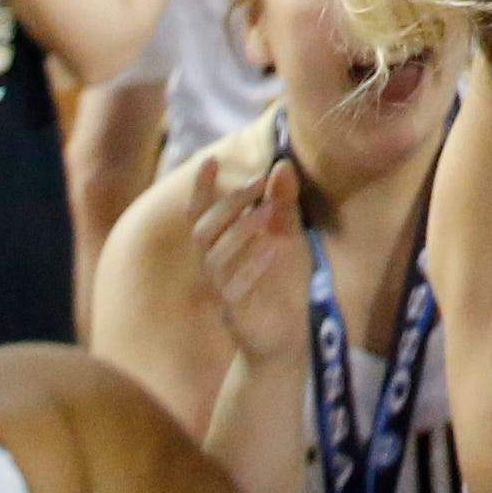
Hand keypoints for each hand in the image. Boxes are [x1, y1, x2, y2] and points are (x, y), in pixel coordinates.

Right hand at [189, 149, 312, 368]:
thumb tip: (281, 164)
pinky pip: (234, 288)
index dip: (201, 188)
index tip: (209, 159)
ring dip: (239, 230)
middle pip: (204, 230)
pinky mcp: (237, 312)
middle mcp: (216, 266)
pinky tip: (272, 249)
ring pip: (214, 257)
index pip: (202, 213)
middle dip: (228, 203)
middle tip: (257, 182)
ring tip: (266, 211)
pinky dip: (252, 265)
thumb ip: (283, 203)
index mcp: (223, 245)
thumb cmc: (284, 281)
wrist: (290, 334)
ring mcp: (223, 290)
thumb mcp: (288, 235)